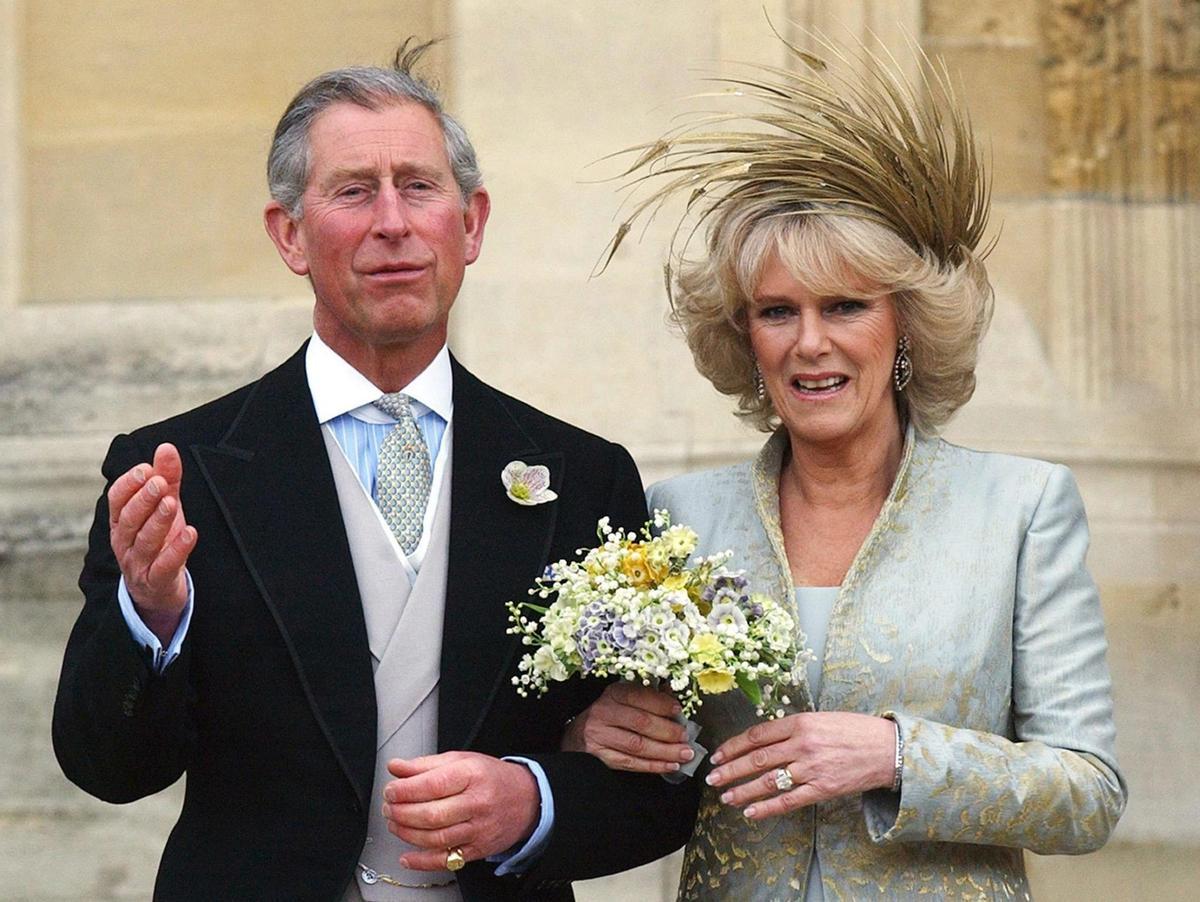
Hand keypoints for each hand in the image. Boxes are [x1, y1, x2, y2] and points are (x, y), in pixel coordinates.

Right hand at [108, 443, 195, 642]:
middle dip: (142, 499)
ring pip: (144, 541)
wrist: (158, 589)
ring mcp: (138, 563)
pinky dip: (176, 550)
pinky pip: (164, 566)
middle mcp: (124, 542)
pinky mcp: (156, 581)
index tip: (145, 468)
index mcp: (121, 522)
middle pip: (128, 519)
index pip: (116, 500)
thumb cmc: (159, 541)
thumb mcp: (164, 506)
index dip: (129, 484)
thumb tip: (166, 447)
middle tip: (158, 482)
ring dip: (157, 520)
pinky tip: (190, 533)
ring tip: (171, 503)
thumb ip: (167, 478)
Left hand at [381, 752, 538, 870]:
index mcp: (472, 775)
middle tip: (389, 808)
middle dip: (401, 813)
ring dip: (407, 833)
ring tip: (394, 824)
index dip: (405, 789)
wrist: (527, 800)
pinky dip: (422, 862)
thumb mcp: (462, 760)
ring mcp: (478, 829)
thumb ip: (426, 765)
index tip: (390, 790)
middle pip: (431, 814)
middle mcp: (477, 803)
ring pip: (436, 838)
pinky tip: (407, 856)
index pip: (433, 784)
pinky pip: (446, 860)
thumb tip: (396, 767)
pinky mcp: (478, 849)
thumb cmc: (491, 778)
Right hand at [561, 682, 692, 774]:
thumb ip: (648, 697)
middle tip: (686, 737)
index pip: (638, 696)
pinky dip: (653, 766)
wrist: (577, 736)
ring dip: (665, 751)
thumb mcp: (624, 699)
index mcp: (613, 694)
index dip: (660, 704)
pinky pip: (631, 763)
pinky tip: (669, 765)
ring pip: (637, 745)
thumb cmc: (609, 715)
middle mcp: (603, 713)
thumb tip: (673, 696)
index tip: (679, 710)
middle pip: (641, 723)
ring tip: (684, 754)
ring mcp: (600, 736)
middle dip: (668, 731)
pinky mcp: (600, 756)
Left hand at [705, 712, 895, 819]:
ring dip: (743, 790)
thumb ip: (792, 728)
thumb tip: (762, 740)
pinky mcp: (822, 789)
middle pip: (757, 758)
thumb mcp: (819, 718)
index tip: (718, 753)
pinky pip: (789, 800)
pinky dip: (767, 807)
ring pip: (768, 781)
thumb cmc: (853, 730)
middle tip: (712, 777)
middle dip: (731, 769)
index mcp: (800, 722)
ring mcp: (812, 768)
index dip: (734, 745)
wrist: (887, 748)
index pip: (757, 735)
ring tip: (726, 796)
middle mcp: (803, 744)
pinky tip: (750, 812)